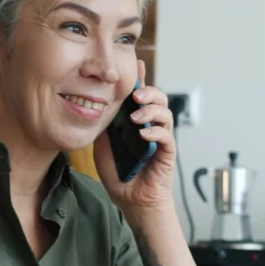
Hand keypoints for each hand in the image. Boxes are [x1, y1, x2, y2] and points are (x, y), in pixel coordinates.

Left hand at [93, 59, 176, 211]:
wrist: (132, 201)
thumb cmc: (120, 175)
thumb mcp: (103, 148)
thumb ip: (104, 128)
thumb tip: (97, 108)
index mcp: (136, 122)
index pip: (140, 96)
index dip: (140, 79)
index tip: (135, 64)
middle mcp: (150, 126)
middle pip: (158, 99)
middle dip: (149, 91)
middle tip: (135, 95)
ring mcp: (160, 139)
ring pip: (165, 114)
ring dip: (151, 110)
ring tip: (136, 116)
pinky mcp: (167, 153)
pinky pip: (166, 137)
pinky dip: (155, 132)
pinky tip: (143, 134)